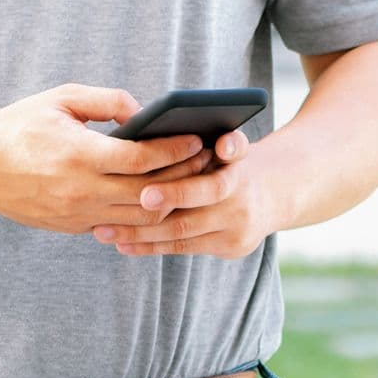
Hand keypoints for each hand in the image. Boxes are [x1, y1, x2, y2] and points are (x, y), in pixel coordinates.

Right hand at [0, 84, 210, 234]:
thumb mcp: (62, 99)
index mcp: (78, 155)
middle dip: (183, 177)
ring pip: (139, 218)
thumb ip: (108, 101)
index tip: (197, 140)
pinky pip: (118, 226)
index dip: (175, 150)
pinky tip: (158, 198)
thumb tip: (146, 113)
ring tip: (187, 182)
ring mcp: (75, 214)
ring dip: (168, 201)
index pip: (142, 159)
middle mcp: (79, 190)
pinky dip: (141, 215)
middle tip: (206, 162)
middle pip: (149, 193)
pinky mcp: (70, 228)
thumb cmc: (19, 125)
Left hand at [91, 128, 273, 258]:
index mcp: (239, 165)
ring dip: (140, 232)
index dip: (213, 156)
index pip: (227, 156)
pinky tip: (122, 245)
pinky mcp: (231, 248)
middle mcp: (242, 197)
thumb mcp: (229, 146)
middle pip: (200, 199)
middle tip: (135, 198)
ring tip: (105, 231)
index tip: (175, 171)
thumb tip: (174, 129)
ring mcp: (238, 227)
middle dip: (165, 199)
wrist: (273, 198)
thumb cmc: (230, 165)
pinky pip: (182, 248)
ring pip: (182, 231)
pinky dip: (149, 246)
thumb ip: (204, 138)